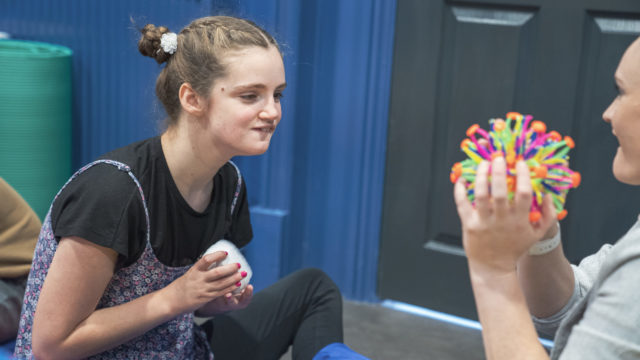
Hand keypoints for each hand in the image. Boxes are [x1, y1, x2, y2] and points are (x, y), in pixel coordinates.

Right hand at [165, 251, 244, 313]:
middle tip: (239, 264)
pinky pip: (220, 292)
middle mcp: (198, 279)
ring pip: (221, 283)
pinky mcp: (205, 298)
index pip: (206, 259)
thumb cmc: (180, 287)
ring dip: (234, 278)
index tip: (225, 253)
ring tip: (243, 274)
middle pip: (217, 272)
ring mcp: (202, 289)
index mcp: (194, 270)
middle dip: (230, 268)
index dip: (217, 255)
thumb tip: (214, 260)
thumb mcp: (189, 274)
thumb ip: (201, 269)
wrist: (170, 301)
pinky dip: (230, 288)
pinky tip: (237, 284)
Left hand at [454, 157, 555, 274]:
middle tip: (498, 157)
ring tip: (482, 163)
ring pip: (480, 195)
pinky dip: (460, 190)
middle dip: (499, 171)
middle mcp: (501, 220)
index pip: (523, 193)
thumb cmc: (516, 247)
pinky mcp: (469, 224)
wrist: (494, 267)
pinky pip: (462, 204)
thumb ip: (548, 215)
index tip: (520, 163)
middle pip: (499, 191)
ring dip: (480, 176)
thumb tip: (548, 193)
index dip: (522, 176)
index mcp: (519, 220)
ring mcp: (484, 222)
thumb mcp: (537, 234)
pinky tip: (462, 179)